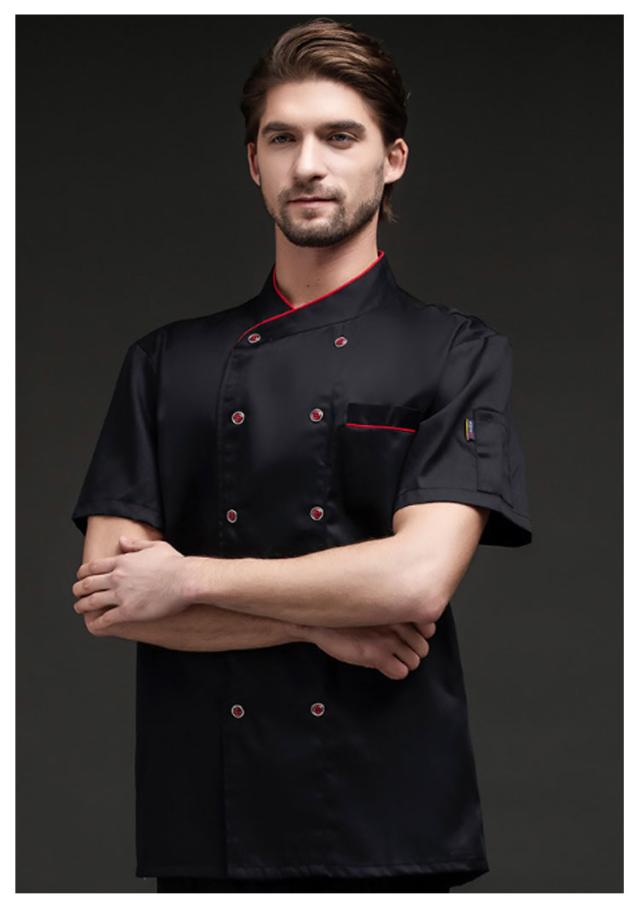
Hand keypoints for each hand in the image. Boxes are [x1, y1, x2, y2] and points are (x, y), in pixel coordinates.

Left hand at [72, 536, 190, 631]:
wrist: (186, 581)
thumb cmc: (175, 564)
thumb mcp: (155, 546)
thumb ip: (135, 544)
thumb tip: (122, 540)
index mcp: (122, 562)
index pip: (93, 567)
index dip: (83, 572)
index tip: (80, 576)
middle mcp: (117, 578)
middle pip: (87, 584)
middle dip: (78, 589)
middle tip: (76, 593)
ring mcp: (121, 595)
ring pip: (92, 602)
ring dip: (82, 606)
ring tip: (79, 608)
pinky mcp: (128, 612)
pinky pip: (106, 619)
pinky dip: (97, 622)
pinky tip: (94, 624)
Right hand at [307, 620, 436, 679]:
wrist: (320, 623)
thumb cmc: (343, 615)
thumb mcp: (371, 606)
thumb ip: (390, 613)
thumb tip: (409, 626)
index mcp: (396, 609)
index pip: (428, 627)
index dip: (421, 635)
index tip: (411, 636)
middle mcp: (396, 624)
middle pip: (423, 647)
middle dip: (412, 651)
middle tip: (399, 651)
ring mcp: (388, 640)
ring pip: (414, 661)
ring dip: (404, 663)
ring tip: (391, 659)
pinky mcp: (377, 656)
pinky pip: (400, 672)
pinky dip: (394, 672)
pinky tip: (384, 665)